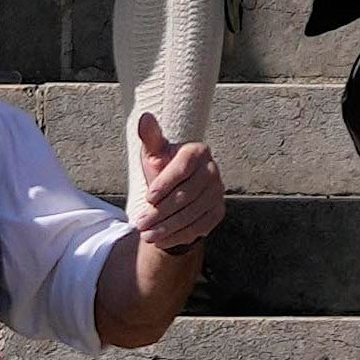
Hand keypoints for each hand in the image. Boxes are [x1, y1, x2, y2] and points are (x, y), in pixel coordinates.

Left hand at [128, 112, 221, 251]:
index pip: (183, 168)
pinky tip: (162, 241)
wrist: (177, 193)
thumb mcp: (154, 153)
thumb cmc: (163, 169)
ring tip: (147, 235)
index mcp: (198, 151)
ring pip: (192, 213)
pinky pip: (199, 226)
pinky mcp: (218, 211)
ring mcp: (218, 192)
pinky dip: (179, 236)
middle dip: (161, 212)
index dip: (165, 184)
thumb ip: (151, 137)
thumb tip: (145, 118)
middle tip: (140, 224)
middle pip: (187, 194)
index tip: (148, 198)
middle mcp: (213, 170)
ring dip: (167, 227)